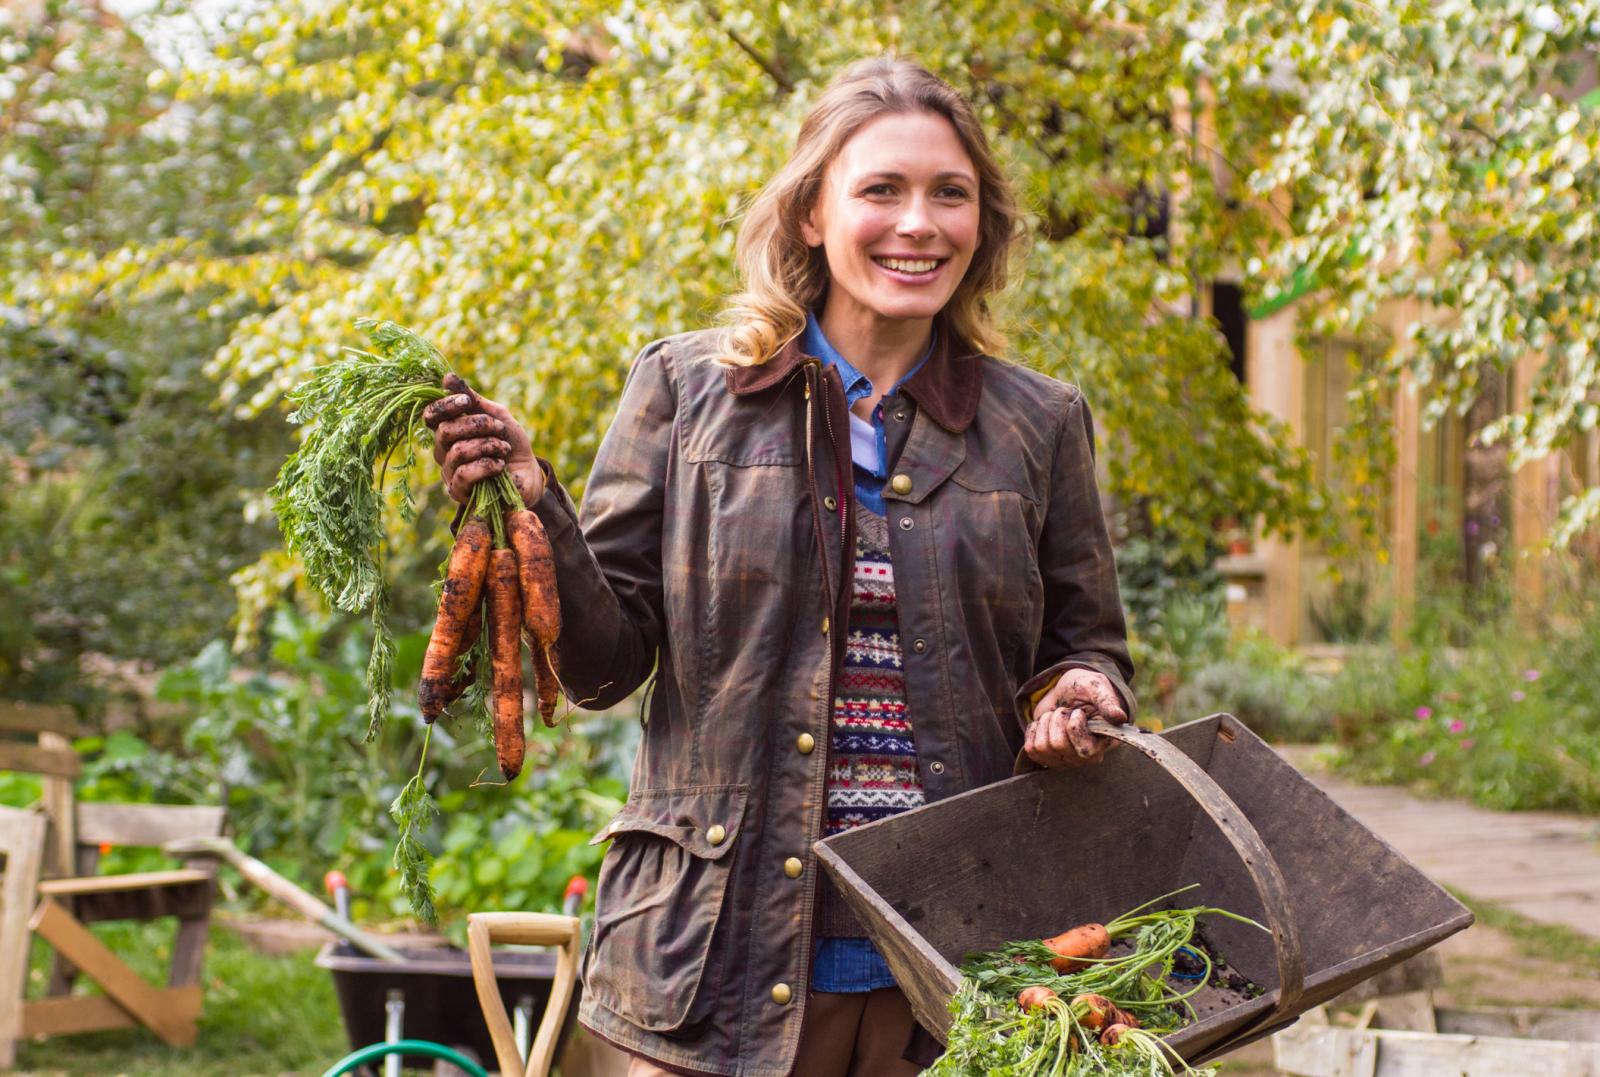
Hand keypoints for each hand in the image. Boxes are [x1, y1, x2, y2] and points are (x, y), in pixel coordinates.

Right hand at [423, 378, 543, 505]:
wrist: (528, 473)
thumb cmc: (510, 443)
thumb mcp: (496, 415)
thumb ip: (473, 398)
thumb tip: (446, 377)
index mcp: (448, 429)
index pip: (431, 415)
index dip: (446, 405)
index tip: (468, 401)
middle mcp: (443, 450)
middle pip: (445, 431)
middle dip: (477, 425)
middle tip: (499, 428)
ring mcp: (449, 472)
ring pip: (458, 451)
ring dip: (488, 445)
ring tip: (504, 448)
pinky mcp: (458, 491)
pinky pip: (464, 473)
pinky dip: (487, 465)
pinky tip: (500, 466)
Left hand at [1024, 668, 1128, 768]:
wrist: (1064, 691)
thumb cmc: (1084, 689)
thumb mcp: (1096, 688)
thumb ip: (1106, 702)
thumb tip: (1120, 718)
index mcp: (1104, 742)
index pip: (1084, 750)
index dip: (1074, 726)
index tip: (1078, 712)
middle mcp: (1087, 757)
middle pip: (1058, 745)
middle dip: (1057, 719)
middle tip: (1065, 711)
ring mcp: (1066, 760)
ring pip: (1042, 747)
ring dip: (1046, 723)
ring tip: (1057, 716)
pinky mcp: (1048, 758)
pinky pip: (1031, 749)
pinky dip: (1035, 730)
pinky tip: (1046, 724)